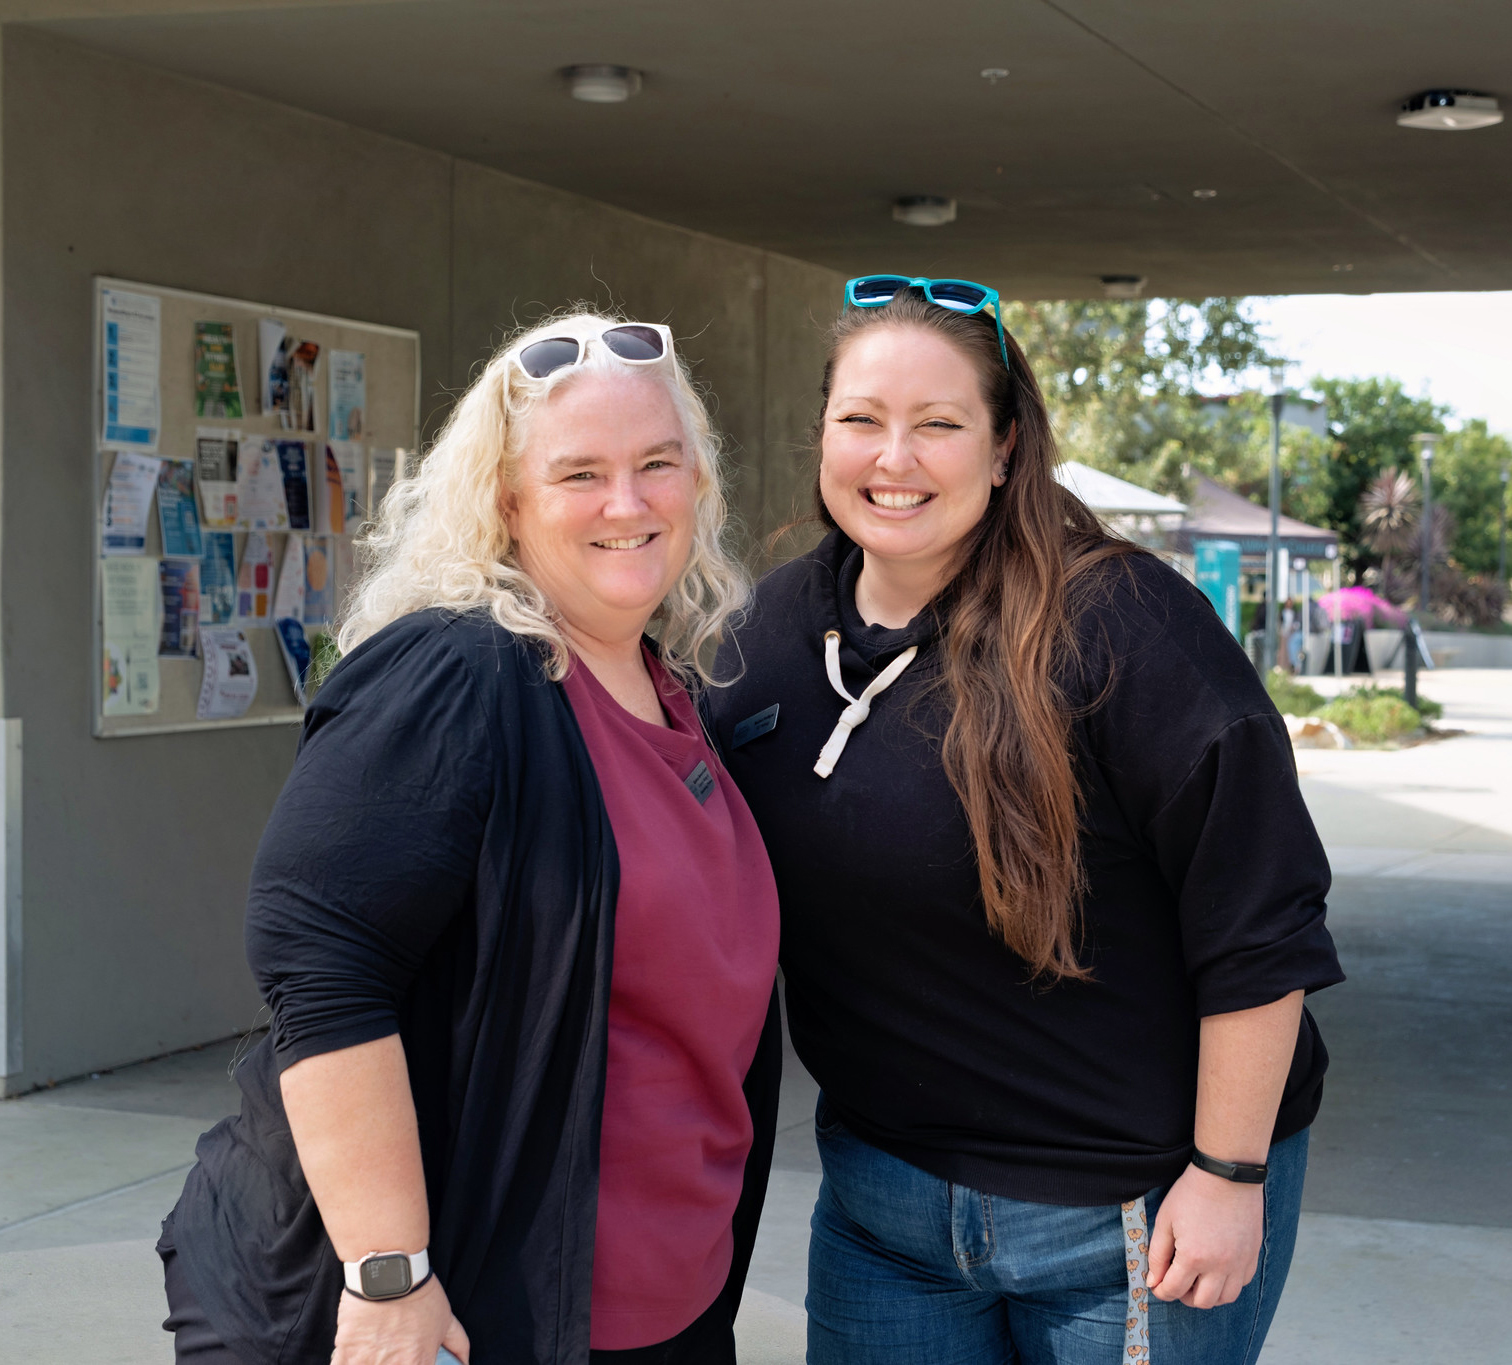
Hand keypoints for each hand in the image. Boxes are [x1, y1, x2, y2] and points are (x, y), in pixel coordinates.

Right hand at [330, 1276, 469, 1364]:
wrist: (391, 1272)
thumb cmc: (420, 1293)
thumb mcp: (446, 1318)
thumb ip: (457, 1343)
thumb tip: (465, 1361)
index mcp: (420, 1363)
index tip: (408, 1364)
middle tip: (389, 1358)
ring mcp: (368, 1361)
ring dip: (370, 1364)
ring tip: (373, 1356)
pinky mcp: (346, 1352)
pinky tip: (354, 1358)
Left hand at [1145, 1165, 1263, 1309]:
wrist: (1227, 1175)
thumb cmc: (1192, 1193)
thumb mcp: (1165, 1220)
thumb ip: (1157, 1254)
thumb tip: (1153, 1281)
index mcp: (1194, 1257)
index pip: (1174, 1290)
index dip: (1161, 1290)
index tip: (1157, 1284)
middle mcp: (1220, 1266)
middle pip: (1201, 1302)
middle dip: (1184, 1296)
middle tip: (1177, 1280)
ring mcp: (1239, 1263)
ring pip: (1224, 1298)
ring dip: (1208, 1294)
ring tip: (1197, 1276)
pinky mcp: (1252, 1257)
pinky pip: (1241, 1284)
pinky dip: (1227, 1284)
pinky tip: (1217, 1268)